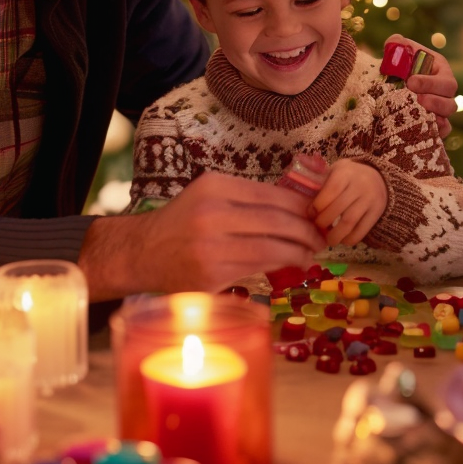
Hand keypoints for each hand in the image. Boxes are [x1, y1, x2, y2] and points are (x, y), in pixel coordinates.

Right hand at [79, 171, 325, 299]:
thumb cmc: (181, 222)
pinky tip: (293, 265)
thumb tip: (299, 206)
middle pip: (278, 221)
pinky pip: (258, 269)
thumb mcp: (208, 195)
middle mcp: (213, 214)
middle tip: (322, 237)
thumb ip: (246, 199)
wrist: (140, 253)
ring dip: (300, 251)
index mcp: (215, 187)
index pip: (273, 195)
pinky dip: (282, 266)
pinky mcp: (211, 276)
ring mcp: (211, 248)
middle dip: (308, 231)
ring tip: (312, 252)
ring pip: (273, 248)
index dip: (302, 206)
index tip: (318, 213)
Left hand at [310, 159, 387, 246]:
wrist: (378, 177)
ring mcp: (370, 199)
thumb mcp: (334, 171)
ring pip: (349, 222)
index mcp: (346, 172)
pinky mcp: (377, 212)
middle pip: (338, 209)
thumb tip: (303, 206)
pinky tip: (342, 239)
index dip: (317, 205)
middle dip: (323, 222)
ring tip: (327, 239)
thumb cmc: (347, 176)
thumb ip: (320, 184)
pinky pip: (362, 230)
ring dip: (335, 235)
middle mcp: (360, 184)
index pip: (331, 190)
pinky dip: (350, 239)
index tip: (310, 213)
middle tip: (316, 226)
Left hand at [385, 33, 457, 137]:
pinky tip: (424, 129)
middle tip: (417, 99)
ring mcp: (441, 107)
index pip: (445, 79)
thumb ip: (396, 45)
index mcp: (440, 70)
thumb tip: (395, 41)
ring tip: (418, 113)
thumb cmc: (398, 63)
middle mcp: (444, 91)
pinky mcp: (434, 121)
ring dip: (435, 115)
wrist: (391, 81)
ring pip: (448, 116)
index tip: (410, 82)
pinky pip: (443, 130)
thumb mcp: (398, 51)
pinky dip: (437, 131)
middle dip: (435, 101)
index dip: (430, 83)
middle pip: (451, 101)